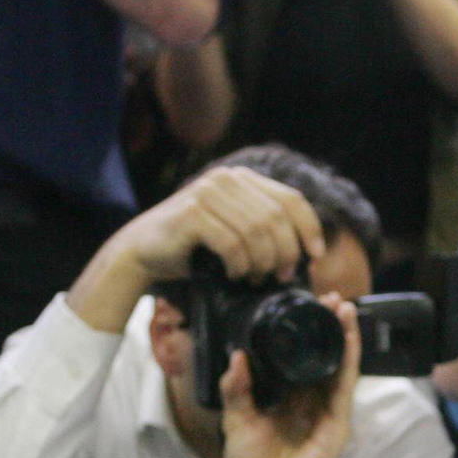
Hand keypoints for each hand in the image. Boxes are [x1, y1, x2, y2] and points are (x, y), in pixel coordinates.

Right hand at [72, 165, 326, 332]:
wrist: (141, 253)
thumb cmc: (193, 249)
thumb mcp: (235, 231)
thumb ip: (264, 229)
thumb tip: (310, 252)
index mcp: (242, 179)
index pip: (291, 199)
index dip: (310, 228)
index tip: (316, 256)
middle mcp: (226, 179)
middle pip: (277, 218)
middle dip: (286, 252)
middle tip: (280, 276)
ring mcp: (207, 192)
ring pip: (257, 231)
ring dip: (262, 262)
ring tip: (255, 278)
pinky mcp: (192, 212)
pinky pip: (232, 243)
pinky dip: (240, 264)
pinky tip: (234, 274)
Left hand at [224, 293, 359, 457]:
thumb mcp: (236, 420)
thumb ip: (237, 388)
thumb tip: (238, 356)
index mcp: (287, 399)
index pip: (299, 358)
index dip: (303, 332)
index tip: (303, 305)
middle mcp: (309, 402)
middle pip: (323, 356)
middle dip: (328, 326)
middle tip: (328, 296)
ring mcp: (326, 412)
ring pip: (339, 366)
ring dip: (343, 336)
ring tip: (343, 307)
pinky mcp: (336, 423)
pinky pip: (345, 386)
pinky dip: (349, 359)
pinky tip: (348, 337)